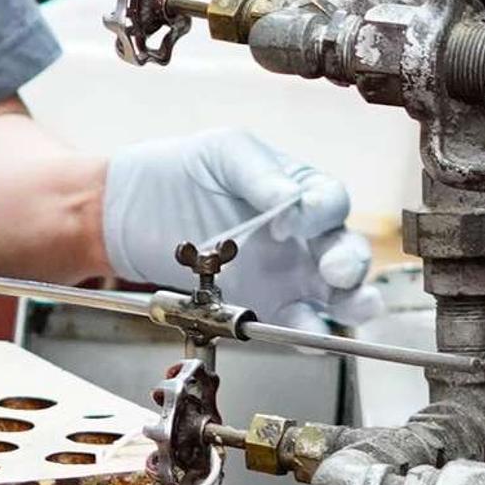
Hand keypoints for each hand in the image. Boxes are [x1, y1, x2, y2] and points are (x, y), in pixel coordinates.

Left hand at [104, 129, 382, 332]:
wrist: (134, 209)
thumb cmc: (184, 169)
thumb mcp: (222, 152)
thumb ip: (257, 171)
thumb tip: (288, 196)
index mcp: (300, 191)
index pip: (330, 201)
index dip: (319, 212)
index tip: (289, 221)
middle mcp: (304, 235)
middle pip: (347, 250)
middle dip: (350, 262)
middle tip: (334, 269)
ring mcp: (289, 273)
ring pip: (339, 293)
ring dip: (351, 302)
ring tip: (345, 305)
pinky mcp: (265, 303)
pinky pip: (296, 320)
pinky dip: (307, 330)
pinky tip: (304, 332)